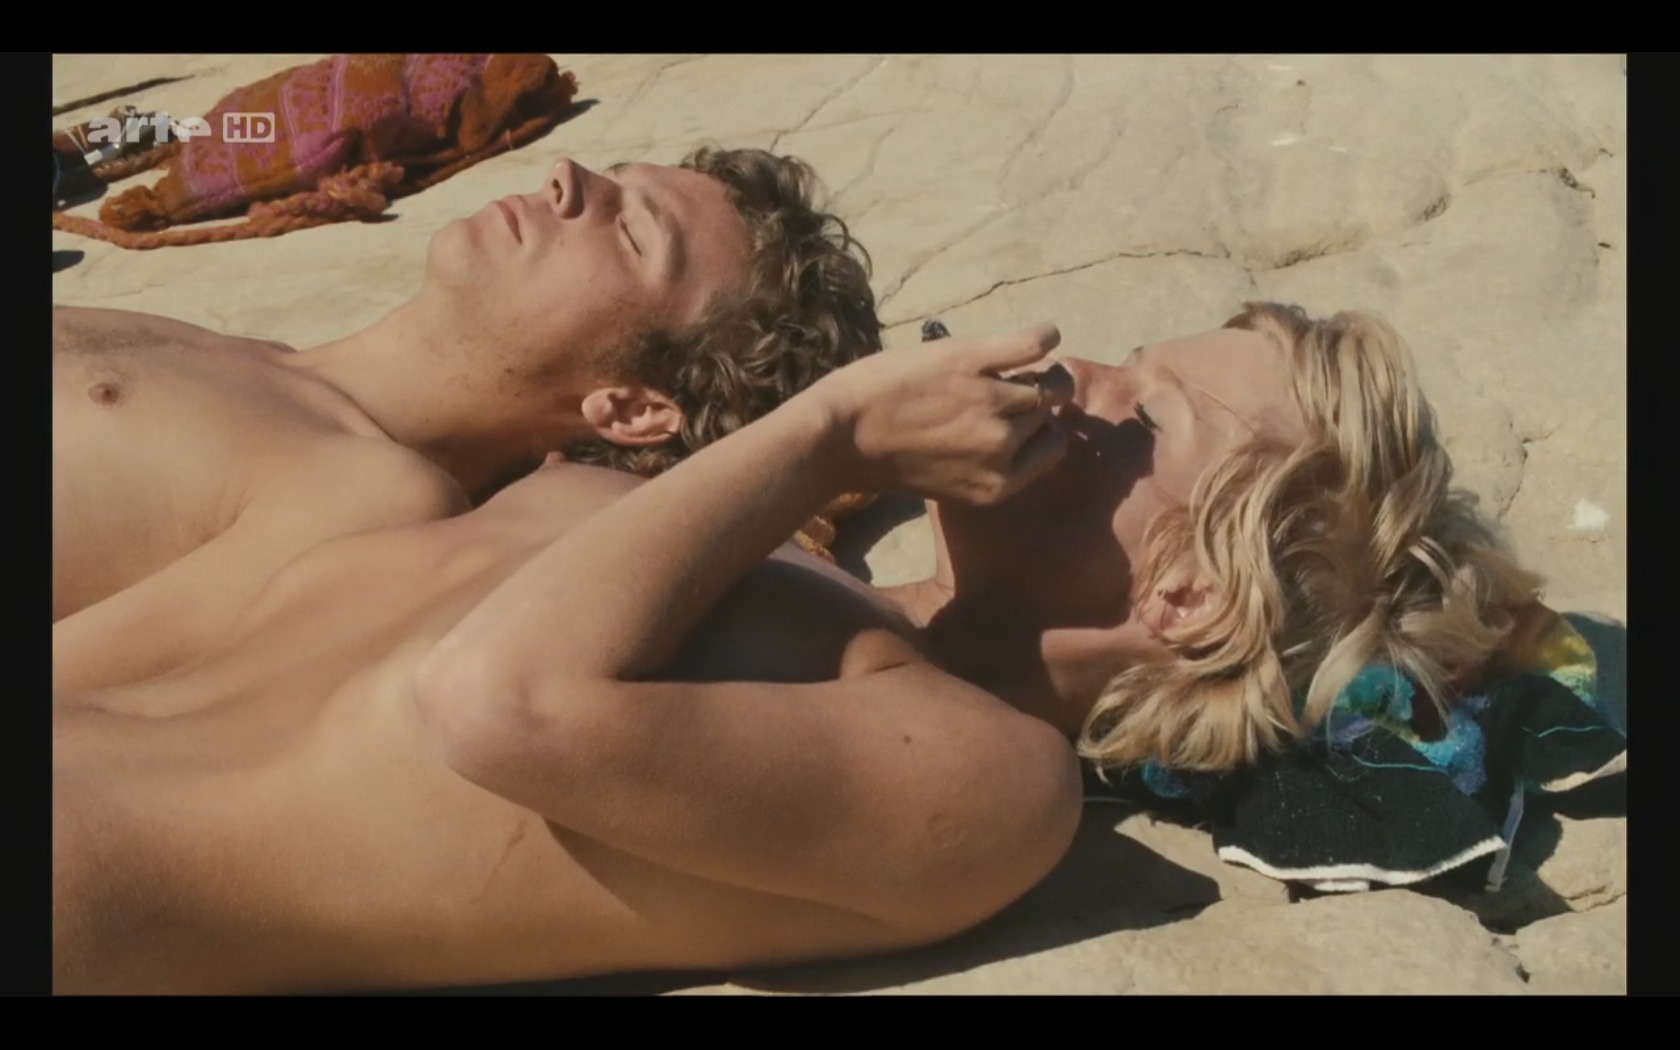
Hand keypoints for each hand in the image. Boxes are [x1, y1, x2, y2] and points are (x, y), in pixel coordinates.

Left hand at [808, 323, 1070, 504]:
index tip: (1028, 418)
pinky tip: (1040, 337)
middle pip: (1043, 412)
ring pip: (1041, 381)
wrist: (836, 436)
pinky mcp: (971, 361)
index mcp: (999, 484)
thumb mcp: (948, 482)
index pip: (1053, 448)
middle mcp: (1001, 447)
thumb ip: (987, 465)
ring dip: (1033, 371)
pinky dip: (1043, 336)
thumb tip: (1021, 434)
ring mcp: (989, 402)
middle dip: (1032, 400)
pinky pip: (1033, 344)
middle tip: (1009, 386)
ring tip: (1011, 364)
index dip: (1042, 429)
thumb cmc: (882, 460)